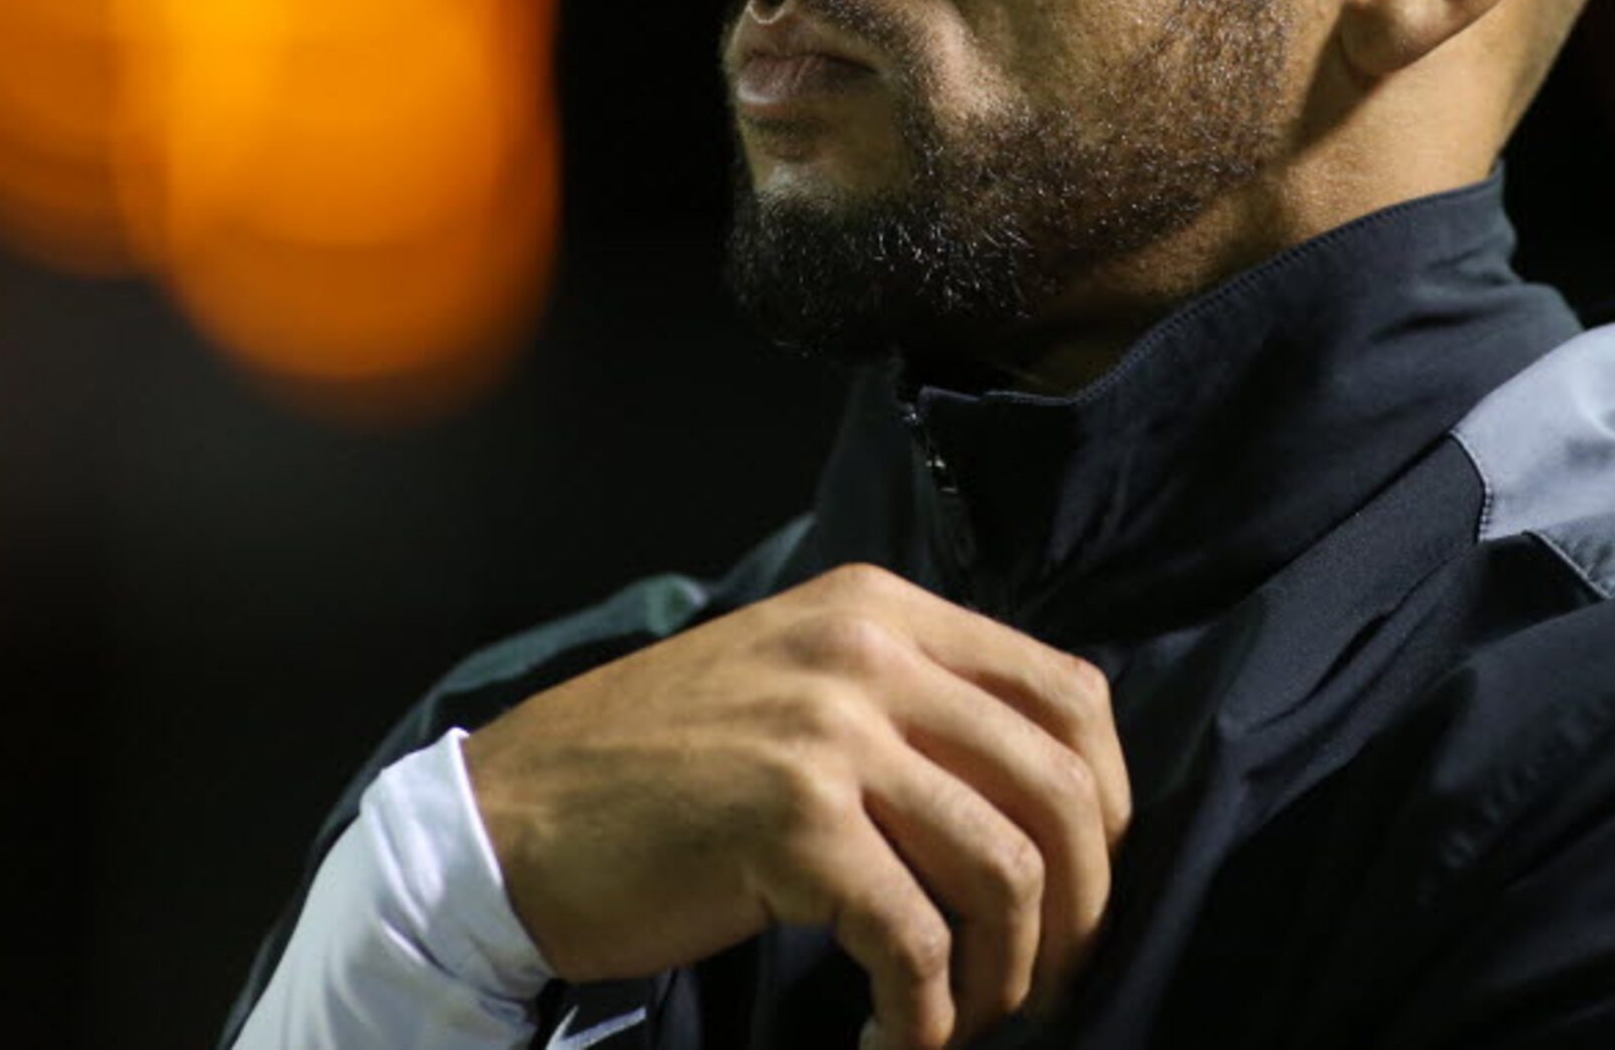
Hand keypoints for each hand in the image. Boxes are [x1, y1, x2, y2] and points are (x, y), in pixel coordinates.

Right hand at [462, 561, 1132, 1048]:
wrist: (510, 817)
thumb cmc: (655, 771)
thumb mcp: (795, 686)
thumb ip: (906, 704)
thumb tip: (1038, 798)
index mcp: (881, 609)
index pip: (1070, 695)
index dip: (1104, 808)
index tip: (1079, 889)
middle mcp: (867, 650)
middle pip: (1061, 788)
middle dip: (1078, 911)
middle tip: (1041, 983)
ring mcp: (829, 733)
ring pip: (1006, 869)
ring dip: (1008, 976)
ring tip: (965, 1019)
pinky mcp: (790, 825)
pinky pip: (917, 942)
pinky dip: (928, 1017)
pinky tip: (895, 1043)